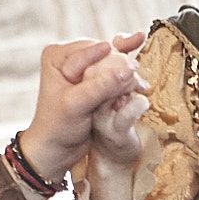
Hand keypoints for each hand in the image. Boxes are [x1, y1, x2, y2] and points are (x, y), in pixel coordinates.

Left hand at [16, 32, 147, 186]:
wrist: (57, 149)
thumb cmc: (58, 127)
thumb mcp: (77, 105)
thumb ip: (101, 85)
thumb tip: (128, 68)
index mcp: (57, 56)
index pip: (90, 50)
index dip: (112, 59)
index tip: (133, 67)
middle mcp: (69, 57)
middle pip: (104, 55)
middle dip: (122, 67)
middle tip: (140, 80)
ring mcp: (83, 69)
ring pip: (112, 65)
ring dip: (127, 76)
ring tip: (141, 87)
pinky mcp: (93, 81)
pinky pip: (114, 76)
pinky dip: (126, 81)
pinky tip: (140, 86)